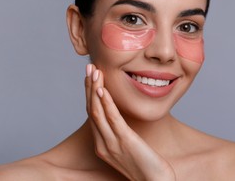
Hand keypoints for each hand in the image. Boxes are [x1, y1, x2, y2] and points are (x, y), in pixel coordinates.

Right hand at [85, 64, 175, 180]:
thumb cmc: (145, 166)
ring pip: (98, 112)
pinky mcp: (124, 142)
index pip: (93, 114)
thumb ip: (120, 134)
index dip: (90, 94)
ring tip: (94, 72)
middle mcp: (103, 144)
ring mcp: (112, 143)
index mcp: (102, 145)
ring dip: (95, 90)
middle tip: (89, 68)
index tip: (91, 77)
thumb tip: (120, 119)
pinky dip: (107, 103)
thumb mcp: (128, 148)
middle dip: (89, 87)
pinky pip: (112, 119)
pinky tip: (103, 90)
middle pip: (92, 110)